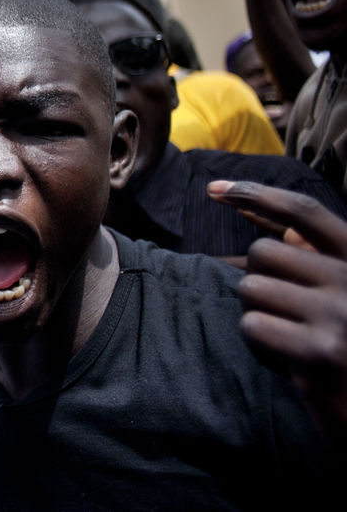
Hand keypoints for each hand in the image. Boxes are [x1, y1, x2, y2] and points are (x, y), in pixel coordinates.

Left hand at [209, 180, 346, 444]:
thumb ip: (308, 255)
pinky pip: (253, 326)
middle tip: (281, 313)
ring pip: (252, 289)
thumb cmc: (345, 350)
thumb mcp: (339, 291)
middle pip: (265, 253)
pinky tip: (288, 361)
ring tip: (289, 338)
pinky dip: (259, 343)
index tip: (214, 189)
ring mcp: (341, 316)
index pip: (306, 213)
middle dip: (257, 279)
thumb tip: (251, 210)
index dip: (257, 195)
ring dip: (257, 314)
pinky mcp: (322, 353)